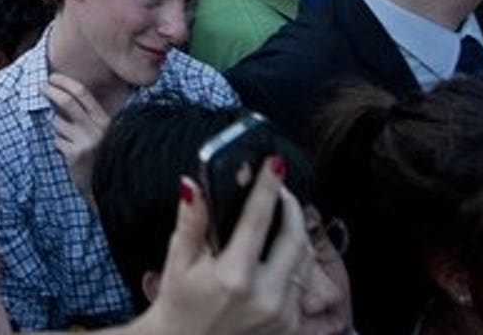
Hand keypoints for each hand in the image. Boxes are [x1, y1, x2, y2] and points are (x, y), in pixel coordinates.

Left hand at [42, 74, 110, 199]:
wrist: (107, 185)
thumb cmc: (101, 154)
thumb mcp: (101, 132)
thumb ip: (88, 115)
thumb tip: (61, 94)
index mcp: (105, 119)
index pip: (83, 93)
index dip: (65, 82)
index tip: (52, 77)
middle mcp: (97, 128)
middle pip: (68, 102)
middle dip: (51, 91)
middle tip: (41, 87)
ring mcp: (86, 141)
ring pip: (58, 123)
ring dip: (57, 127)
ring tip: (68, 139)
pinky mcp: (75, 155)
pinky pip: (57, 141)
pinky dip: (59, 144)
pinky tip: (69, 154)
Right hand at [130, 163, 310, 334]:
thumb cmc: (179, 302)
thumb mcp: (179, 260)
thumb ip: (190, 221)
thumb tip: (192, 184)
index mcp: (233, 277)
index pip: (258, 220)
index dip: (267, 187)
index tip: (274, 163)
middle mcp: (263, 297)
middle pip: (294, 238)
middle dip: (292, 207)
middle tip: (281, 189)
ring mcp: (281, 315)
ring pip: (304, 261)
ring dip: (296, 233)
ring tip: (282, 216)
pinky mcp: (290, 326)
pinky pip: (302, 283)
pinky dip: (294, 262)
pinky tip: (279, 251)